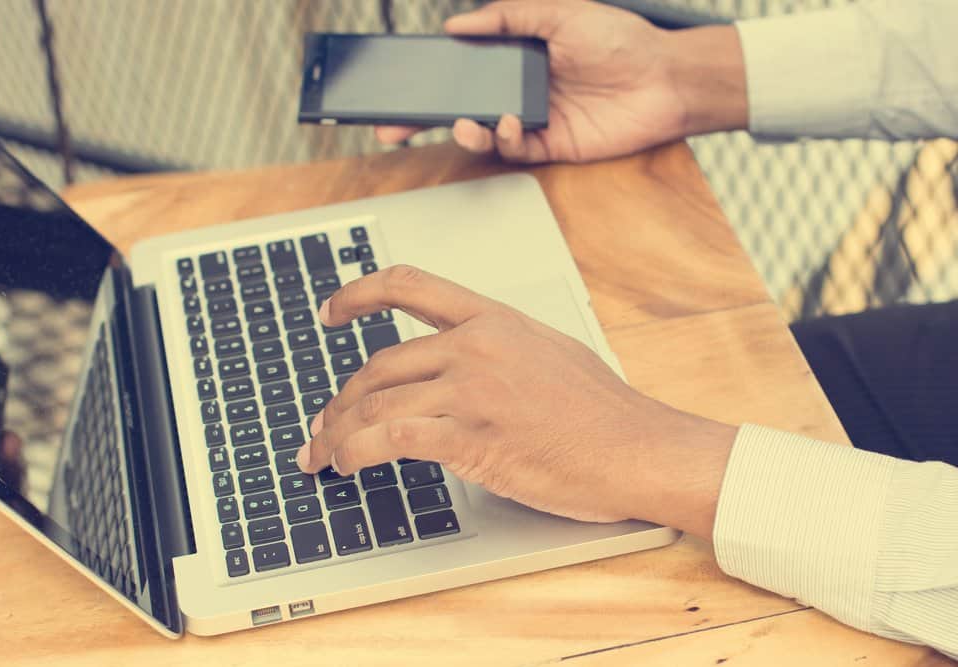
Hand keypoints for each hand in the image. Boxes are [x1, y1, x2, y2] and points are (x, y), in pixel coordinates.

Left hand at [297, 266, 736, 538]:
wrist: (638, 449)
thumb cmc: (603, 410)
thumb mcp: (547, 352)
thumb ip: (496, 350)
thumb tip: (458, 366)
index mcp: (494, 319)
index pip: (409, 285)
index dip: (359, 294)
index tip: (331, 310)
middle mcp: (476, 346)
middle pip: (380, 362)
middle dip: (340, 399)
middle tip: (322, 423)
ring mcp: (472, 388)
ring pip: (376, 401)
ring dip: (337, 432)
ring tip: (322, 453)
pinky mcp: (471, 435)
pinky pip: (392, 436)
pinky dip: (358, 451)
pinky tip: (347, 465)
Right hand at [376, 0, 746, 162]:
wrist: (665, 80)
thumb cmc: (621, 40)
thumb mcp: (560, 13)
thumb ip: (508, 17)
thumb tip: (458, 24)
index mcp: (518, 56)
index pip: (464, 69)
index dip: (431, 79)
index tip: (400, 85)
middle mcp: (520, 89)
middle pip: (462, 107)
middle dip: (425, 120)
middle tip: (392, 128)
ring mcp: (533, 119)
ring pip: (483, 133)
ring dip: (466, 132)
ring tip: (467, 124)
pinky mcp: (551, 146)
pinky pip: (515, 149)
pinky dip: (505, 140)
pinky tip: (511, 124)